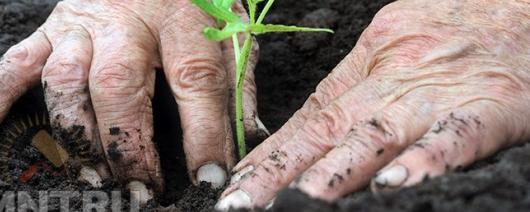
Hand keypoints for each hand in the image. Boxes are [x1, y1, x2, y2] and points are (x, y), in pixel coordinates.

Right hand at [0, 0, 266, 201]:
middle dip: (129, 146)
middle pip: (119, 86)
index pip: (196, 81)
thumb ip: (238, 79)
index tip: (208, 176)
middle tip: (141, 189)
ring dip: (78, 135)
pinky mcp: (53, 28)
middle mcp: (129, 22)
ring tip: (95, 175)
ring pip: (65, 81)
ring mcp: (84, 25)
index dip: (204, 134)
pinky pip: (18, 62)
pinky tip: (1, 128)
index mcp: (183, 19)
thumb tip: (248, 133)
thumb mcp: (229, 28)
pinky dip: (2, 97)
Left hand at [218, 0, 529, 208]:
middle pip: (328, 130)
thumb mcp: (394, 44)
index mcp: (369, 63)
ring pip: (376, 134)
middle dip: (280, 172)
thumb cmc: (455, 28)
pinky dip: (423, 162)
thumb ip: (357, 88)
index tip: (240, 183)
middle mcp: (394, 77)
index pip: (310, 117)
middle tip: (242, 204)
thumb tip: (314, 132)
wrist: (524, 7)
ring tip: (298, 203)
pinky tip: (394, 186)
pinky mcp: (490, 105)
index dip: (271, 153)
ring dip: (334, 174)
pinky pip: (453, 137)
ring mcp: (437, 92)